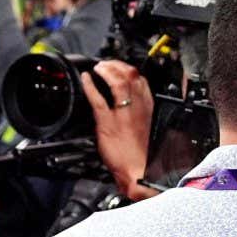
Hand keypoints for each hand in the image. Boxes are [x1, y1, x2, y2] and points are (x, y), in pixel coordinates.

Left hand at [81, 61, 154, 200]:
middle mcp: (138, 107)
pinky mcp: (108, 123)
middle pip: (132, 76)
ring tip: (98, 68)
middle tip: (107, 64)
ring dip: (107, 71)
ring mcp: (123, 114)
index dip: (130, 71)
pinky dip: (90, 86)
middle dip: (118, 65)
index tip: (122, 68)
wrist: (141, 173)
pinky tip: (86, 80)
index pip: (143, 81)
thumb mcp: (149, 132)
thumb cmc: (145, 158)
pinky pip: (98, 99)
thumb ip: (143, 118)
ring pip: (117, 82)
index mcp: (149, 109)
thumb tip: (135, 112)